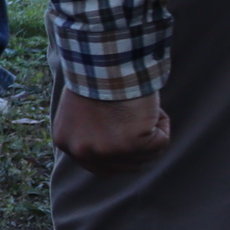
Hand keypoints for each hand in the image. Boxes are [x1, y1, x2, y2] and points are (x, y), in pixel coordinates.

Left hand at [51, 89, 170, 174]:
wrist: (107, 61)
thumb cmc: (98, 77)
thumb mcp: (82, 111)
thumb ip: (91, 133)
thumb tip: (114, 149)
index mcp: (66, 142)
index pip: (101, 168)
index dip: (122, 153)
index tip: (130, 137)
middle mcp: (82, 152)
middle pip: (125, 167)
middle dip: (140, 148)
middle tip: (143, 123)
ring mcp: (106, 151)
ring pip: (145, 156)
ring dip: (152, 134)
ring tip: (143, 109)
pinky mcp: (130, 144)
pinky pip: (161, 143)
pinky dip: (163, 125)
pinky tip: (153, 108)